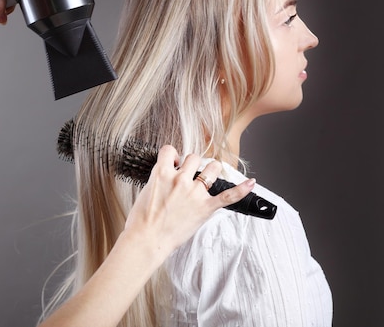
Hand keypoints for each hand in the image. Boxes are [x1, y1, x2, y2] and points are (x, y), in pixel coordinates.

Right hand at [123, 145, 254, 262]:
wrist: (146, 240)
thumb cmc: (141, 220)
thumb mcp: (145, 191)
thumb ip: (159, 179)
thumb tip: (167, 176)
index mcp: (162, 173)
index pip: (170, 150)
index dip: (173, 156)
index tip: (174, 164)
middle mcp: (179, 179)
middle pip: (194, 158)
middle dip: (192, 164)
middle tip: (189, 175)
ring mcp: (194, 193)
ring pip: (211, 168)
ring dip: (211, 170)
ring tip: (209, 177)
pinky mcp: (205, 208)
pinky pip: (228, 195)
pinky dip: (242, 189)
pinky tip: (251, 183)